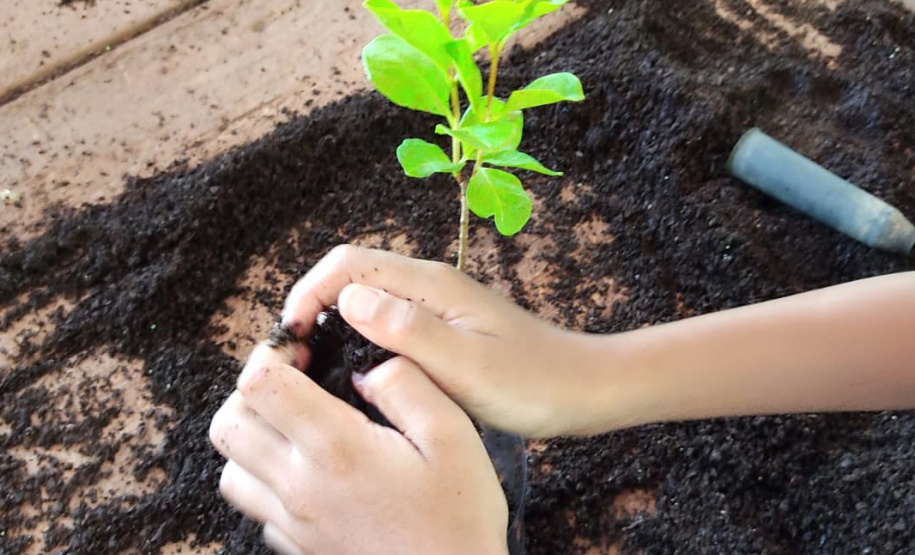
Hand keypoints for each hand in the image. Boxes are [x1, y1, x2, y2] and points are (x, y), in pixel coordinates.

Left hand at [209, 340, 508, 554]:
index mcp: (334, 448)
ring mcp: (293, 522)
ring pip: (230, 468)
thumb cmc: (458, 517)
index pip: (259, 385)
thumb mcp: (451, 435)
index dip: (273, 353)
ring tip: (295, 423)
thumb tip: (366, 367)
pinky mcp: (298, 547)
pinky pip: (256, 506)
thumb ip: (406, 386)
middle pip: (228, 423)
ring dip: (251, 436)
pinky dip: (265, 480)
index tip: (304, 348)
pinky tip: (308, 470)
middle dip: (253, 389)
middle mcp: (299, 486)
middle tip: (295, 379)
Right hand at [281, 245, 596, 437]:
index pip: (346, 264)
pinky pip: (386, 324)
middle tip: (299, 365)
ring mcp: (436, 306)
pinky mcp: (443, 329)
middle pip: (350, 277)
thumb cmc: (533, 384)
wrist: (584, 390)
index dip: (308, 295)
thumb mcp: (467, 365)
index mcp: (430, 285)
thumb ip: (409, 331)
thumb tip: (347, 300)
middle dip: (313, 310)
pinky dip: (360, 342)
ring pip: (366, 302)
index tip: (291, 343)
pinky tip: (358, 377)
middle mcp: (428, 286)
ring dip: (333, 327)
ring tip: (318, 373)